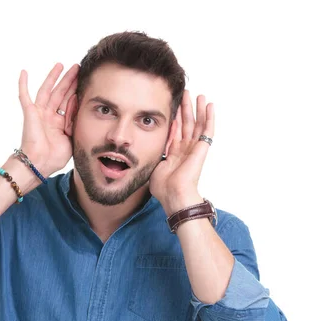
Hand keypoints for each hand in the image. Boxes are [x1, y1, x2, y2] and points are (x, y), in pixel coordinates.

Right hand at [18, 63, 78, 176]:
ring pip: (47, 90)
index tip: (86, 81)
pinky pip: (24, 96)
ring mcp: (38, 113)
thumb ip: (75, 122)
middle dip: (69, 80)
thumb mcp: (72, 137)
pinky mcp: (29, 113)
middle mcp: (48, 116)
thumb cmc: (54, 156)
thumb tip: (81, 108)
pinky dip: (23, 84)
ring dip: (53, 77)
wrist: (40, 163)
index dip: (76, 92)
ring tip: (61, 65)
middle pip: (60, 93)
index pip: (69, 104)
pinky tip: (24, 71)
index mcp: (58, 123)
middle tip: (77, 68)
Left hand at [149, 90, 214, 214]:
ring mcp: (194, 148)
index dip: (175, 118)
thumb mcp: (153, 167)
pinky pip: (208, 130)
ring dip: (198, 109)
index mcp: (174, 154)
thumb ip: (153, 156)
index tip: (173, 106)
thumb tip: (142, 150)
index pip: (175, 131)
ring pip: (198, 124)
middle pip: (187, 124)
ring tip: (199, 95)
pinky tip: (210, 105)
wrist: (174, 194)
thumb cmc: (163, 188)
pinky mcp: (202, 148)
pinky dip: (210, 117)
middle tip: (186, 94)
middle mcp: (185, 149)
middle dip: (186, 108)